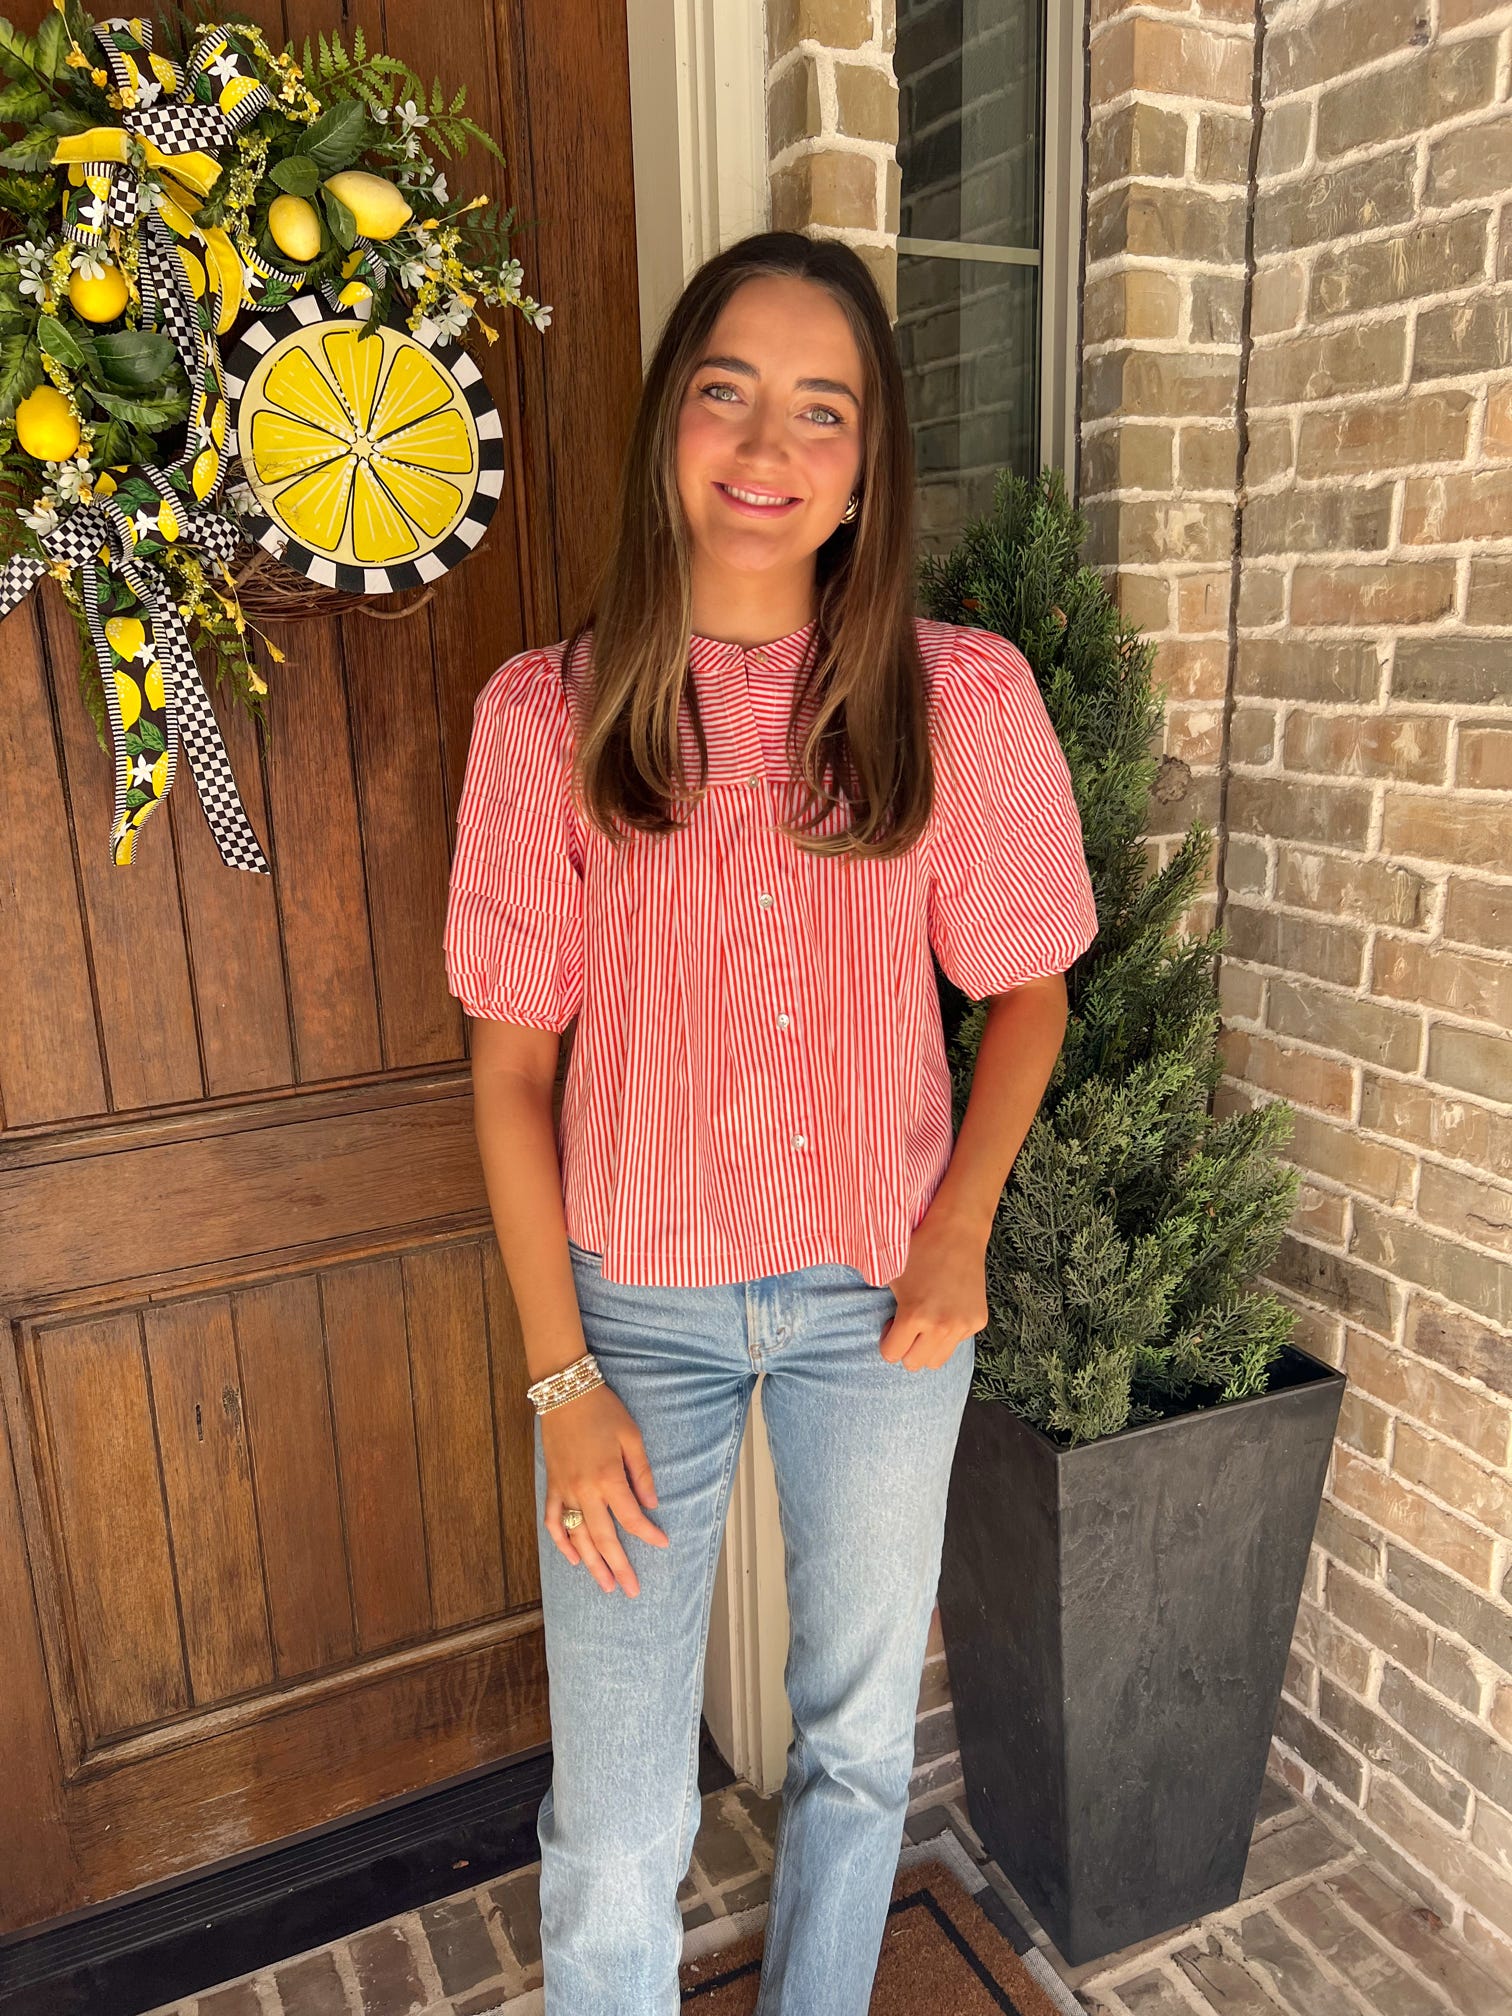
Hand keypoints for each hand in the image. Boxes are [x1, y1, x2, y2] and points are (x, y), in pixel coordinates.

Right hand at [541, 1382, 669, 1597]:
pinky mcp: (551, 1486)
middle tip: (631, 1590)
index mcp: (608, 1477)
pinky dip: (561, 1542)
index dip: (648, 1534)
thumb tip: (651, 1505)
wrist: (565, 1393)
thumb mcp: (632, 1436)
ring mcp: (564, 1490)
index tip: (662, 1545)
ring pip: (577, 1536)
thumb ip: (642, 1473)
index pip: (631, 1517)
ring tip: (606, 1585)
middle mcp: (585, 1490)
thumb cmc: (603, 1411)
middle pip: (603, 1537)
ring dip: (592, 1563)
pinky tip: (573, 1558)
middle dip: (619, 1566)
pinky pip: (552, 1521)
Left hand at [880, 1206, 988, 1370]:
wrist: (956, 1232)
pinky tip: (946, 1308)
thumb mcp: (890, 1277)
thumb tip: (874, 1333)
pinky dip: (948, 1333)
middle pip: (914, 1364)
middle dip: (906, 1348)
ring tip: (925, 1322)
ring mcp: (962, 1325)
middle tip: (907, 1326)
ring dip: (927, 1347)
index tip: (890, 1325)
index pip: (892, 1355)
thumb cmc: (918, 1251)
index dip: (887, 1341)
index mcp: (914, 1316)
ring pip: (937, 1360)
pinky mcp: (978, 1321)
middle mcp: (941, 1326)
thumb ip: (880, 1308)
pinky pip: (956, 1342)